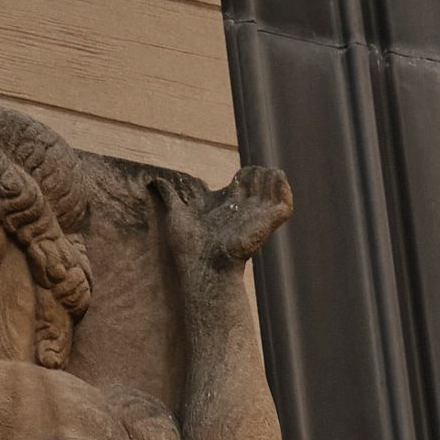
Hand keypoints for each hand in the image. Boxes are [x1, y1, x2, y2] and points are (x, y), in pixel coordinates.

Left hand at [153, 160, 292, 271]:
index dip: (244, 174)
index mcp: (228, 208)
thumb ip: (170, 196)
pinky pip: (285, 202)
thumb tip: (155, 181)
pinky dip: (282, 186)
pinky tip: (271, 179)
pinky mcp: (269, 222)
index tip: (235, 175)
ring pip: (273, 187)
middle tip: (243, 176)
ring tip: (256, 176)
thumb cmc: (188, 247)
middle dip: (254, 173)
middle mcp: (245, 211)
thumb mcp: (176, 214)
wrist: (202, 266)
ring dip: (268, 176)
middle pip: (259, 182)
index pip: (244, 183)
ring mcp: (259, 216)